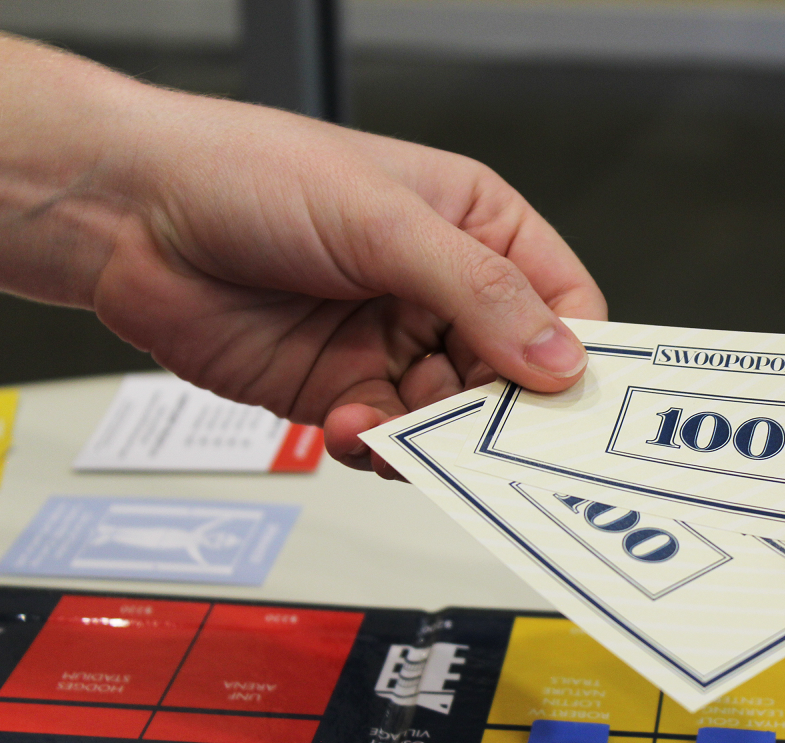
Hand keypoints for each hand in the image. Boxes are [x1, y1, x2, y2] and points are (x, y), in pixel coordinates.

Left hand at [0, 35, 605, 476]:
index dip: (574, 351)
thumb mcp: (382, 221)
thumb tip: (559, 357)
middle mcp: (440, 288)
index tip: (574, 401)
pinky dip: (382, 447)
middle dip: (503, 410)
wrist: (128, 215)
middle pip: (514, 372)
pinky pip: (393, 438)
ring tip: (401, 427)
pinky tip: (352, 425)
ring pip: (455, 417)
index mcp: (473, 225)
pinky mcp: (344, 389)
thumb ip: (478, 291)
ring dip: (436, 436)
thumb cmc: (249, 173)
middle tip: (491, 439)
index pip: (560, 299)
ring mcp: (392, 342)